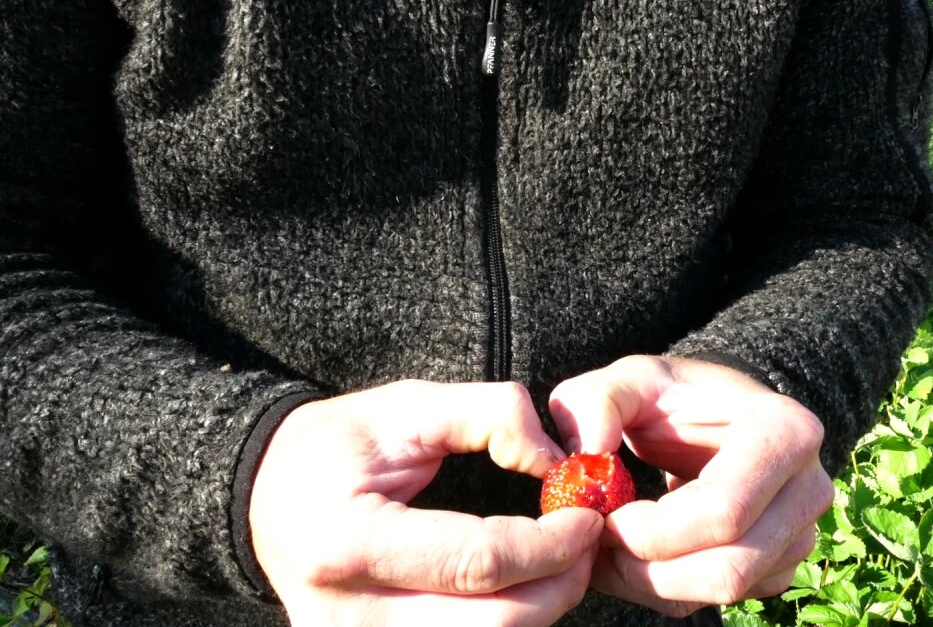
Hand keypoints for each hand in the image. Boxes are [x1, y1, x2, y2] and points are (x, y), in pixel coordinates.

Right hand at [249, 380, 602, 626]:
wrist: (265, 497)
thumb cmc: (336, 447)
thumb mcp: (405, 406)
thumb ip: (489, 415)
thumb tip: (560, 463)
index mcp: (350, 543)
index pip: (477, 561)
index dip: (550, 542)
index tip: (588, 513)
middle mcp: (346, 617)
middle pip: (493, 624)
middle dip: (560, 583)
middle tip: (588, 540)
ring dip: (541, 609)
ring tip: (560, 560)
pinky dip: (507, 622)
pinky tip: (524, 586)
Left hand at [548, 356, 833, 616]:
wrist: (715, 415)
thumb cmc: (672, 397)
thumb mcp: (628, 381)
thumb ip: (594, 402)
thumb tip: (590, 451)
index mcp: (784, 432)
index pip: (722, 511)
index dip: (651, 531)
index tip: (603, 517)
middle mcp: (809, 486)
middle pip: (730, 567)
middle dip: (649, 569)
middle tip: (599, 544)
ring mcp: (803, 530)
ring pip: (726, 591)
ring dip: (654, 583)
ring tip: (612, 549)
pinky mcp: (784, 563)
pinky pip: (725, 601)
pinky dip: (671, 590)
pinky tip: (643, 555)